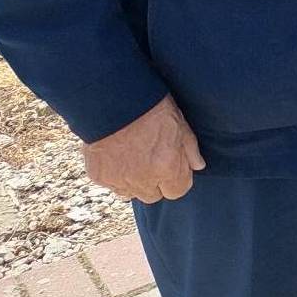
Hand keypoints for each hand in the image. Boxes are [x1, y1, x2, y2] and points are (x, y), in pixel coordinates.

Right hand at [83, 95, 203, 203]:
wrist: (112, 100)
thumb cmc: (151, 108)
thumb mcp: (180, 124)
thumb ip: (190, 150)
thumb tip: (198, 166)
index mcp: (167, 167)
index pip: (177, 191)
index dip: (177, 179)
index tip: (174, 166)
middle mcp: (143, 179)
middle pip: (154, 196)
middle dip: (157, 182)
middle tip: (153, 161)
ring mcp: (118, 180)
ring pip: (131, 194)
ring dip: (136, 182)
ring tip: (135, 159)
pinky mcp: (99, 176)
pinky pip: (112, 185)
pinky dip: (116, 176)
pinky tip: (119, 156)